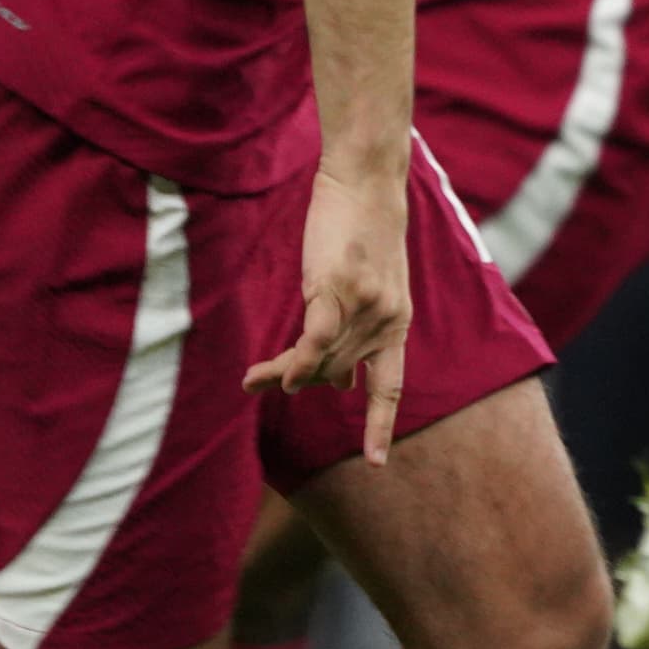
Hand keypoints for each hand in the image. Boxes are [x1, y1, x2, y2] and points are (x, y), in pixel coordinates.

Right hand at [246, 138, 416, 460]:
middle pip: (333, 373)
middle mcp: (386, 320)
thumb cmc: (363, 235)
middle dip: (298, 383)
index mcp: (397, 325)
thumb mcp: (373, 289)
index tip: (374, 464)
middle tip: (259, 385)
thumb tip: (341, 385)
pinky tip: (275, 378)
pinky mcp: (338, 287)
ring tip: (250, 381)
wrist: (366, 184)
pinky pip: (315, 339)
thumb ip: (359, 333)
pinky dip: (296, 362)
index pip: (390, 387)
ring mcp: (364, 305)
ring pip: (318, 359)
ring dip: (282, 374)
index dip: (380, 426)